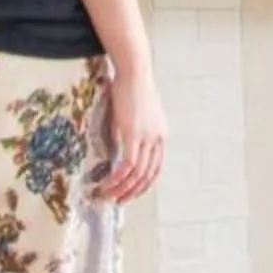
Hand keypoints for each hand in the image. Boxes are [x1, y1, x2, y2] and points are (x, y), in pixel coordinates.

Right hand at [94, 63, 167, 201]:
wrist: (134, 71)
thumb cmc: (131, 88)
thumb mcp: (133, 115)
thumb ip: (129, 133)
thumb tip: (117, 147)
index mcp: (162, 135)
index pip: (157, 169)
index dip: (145, 185)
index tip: (132, 193)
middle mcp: (158, 139)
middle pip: (149, 175)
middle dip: (133, 192)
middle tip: (119, 200)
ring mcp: (148, 137)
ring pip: (138, 173)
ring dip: (123, 188)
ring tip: (110, 196)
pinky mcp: (134, 134)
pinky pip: (128, 164)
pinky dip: (119, 177)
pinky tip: (110, 184)